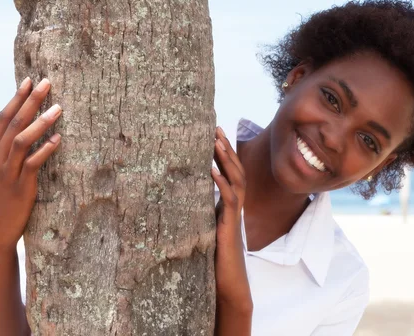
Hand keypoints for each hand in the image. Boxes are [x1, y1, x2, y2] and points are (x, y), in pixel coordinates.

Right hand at [0, 77, 61, 254]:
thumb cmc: (1, 200)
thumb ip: (6, 152)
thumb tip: (25, 130)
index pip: (2, 118)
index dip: (16, 98)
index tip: (29, 81)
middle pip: (13, 123)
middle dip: (30, 101)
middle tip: (47, 83)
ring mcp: (7, 173)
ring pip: (22, 140)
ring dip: (41, 121)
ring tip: (58, 107)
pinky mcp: (22, 188)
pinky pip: (34, 164)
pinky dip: (46, 149)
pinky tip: (59, 138)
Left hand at [211, 127, 252, 313]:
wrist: (228, 285)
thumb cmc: (214, 260)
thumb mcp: (204, 230)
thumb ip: (197, 214)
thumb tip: (178, 200)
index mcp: (228, 206)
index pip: (230, 173)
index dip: (224, 153)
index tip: (214, 134)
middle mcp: (234, 207)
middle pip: (235, 171)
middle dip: (226, 149)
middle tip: (215, 128)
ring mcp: (234, 216)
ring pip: (236, 181)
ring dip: (226, 160)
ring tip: (216, 141)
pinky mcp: (230, 227)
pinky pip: (229, 201)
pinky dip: (222, 184)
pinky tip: (212, 171)